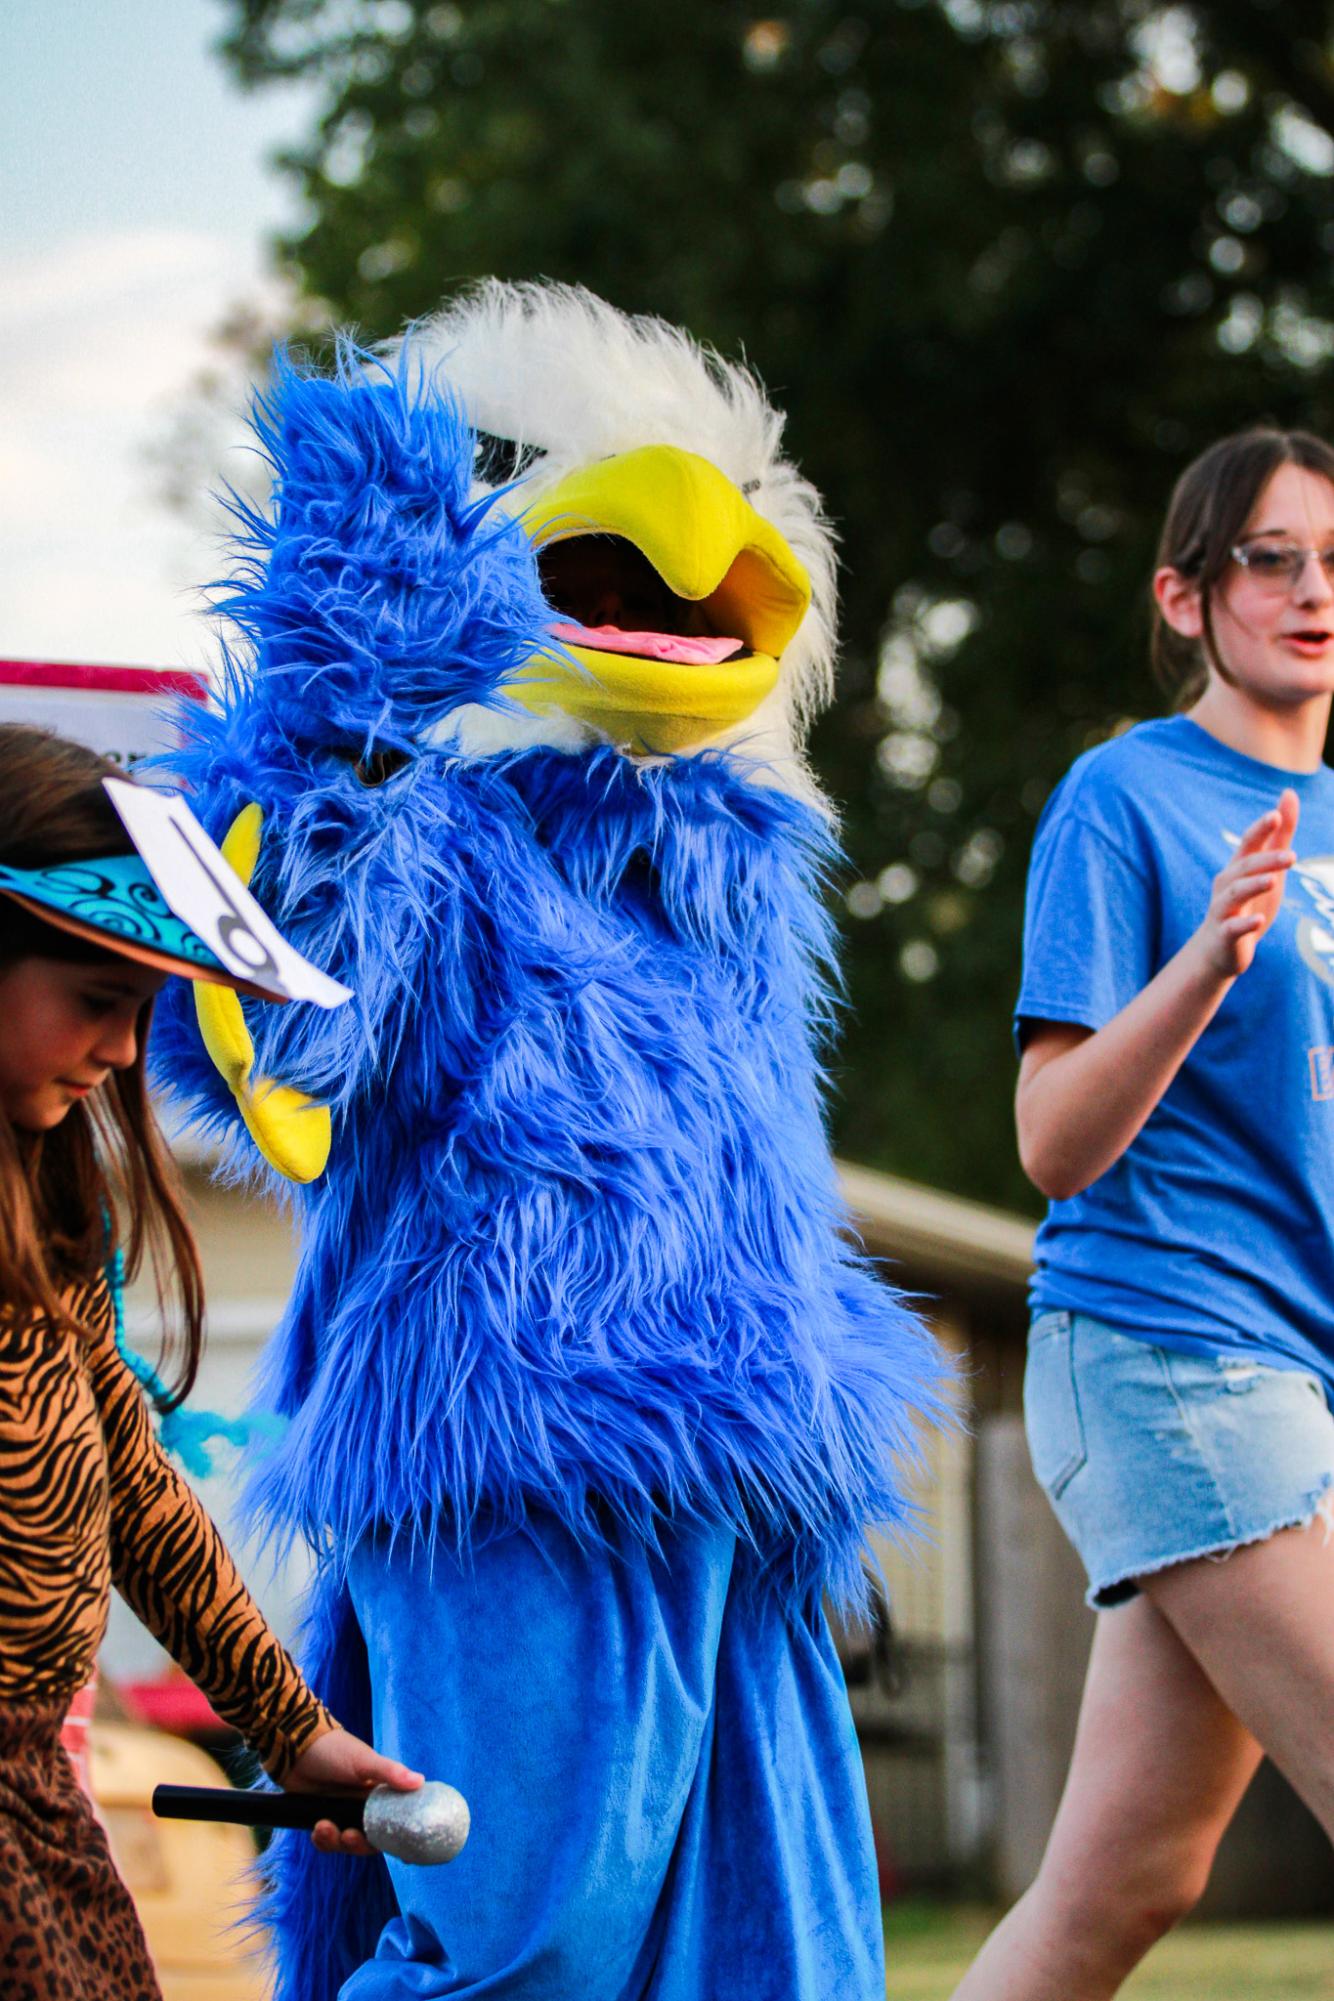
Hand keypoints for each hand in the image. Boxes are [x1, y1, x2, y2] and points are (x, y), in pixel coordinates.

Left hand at [284, 1727, 423, 1856]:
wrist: (296, 1748)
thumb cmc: (334, 1749)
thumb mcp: (364, 1761)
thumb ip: (390, 1773)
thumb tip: (420, 1782)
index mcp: (379, 1792)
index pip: (397, 1820)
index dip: (401, 1839)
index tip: (405, 1857)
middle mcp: (363, 1806)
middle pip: (371, 1840)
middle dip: (361, 1844)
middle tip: (350, 1836)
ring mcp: (342, 1813)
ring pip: (348, 1843)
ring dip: (337, 1841)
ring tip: (324, 1827)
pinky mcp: (322, 1818)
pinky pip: (327, 1842)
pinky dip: (323, 1841)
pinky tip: (317, 1829)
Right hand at [1194, 790, 1298, 979]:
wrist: (1218, 950)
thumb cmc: (1247, 903)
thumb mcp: (1268, 868)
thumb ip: (1280, 833)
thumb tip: (1289, 793)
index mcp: (1238, 867)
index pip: (1249, 843)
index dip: (1260, 830)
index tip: (1275, 816)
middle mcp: (1227, 884)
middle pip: (1244, 867)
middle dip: (1266, 860)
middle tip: (1290, 855)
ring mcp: (1223, 910)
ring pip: (1235, 894)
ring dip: (1252, 885)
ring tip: (1272, 881)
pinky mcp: (1224, 935)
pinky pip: (1232, 927)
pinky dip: (1244, 923)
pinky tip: (1258, 920)